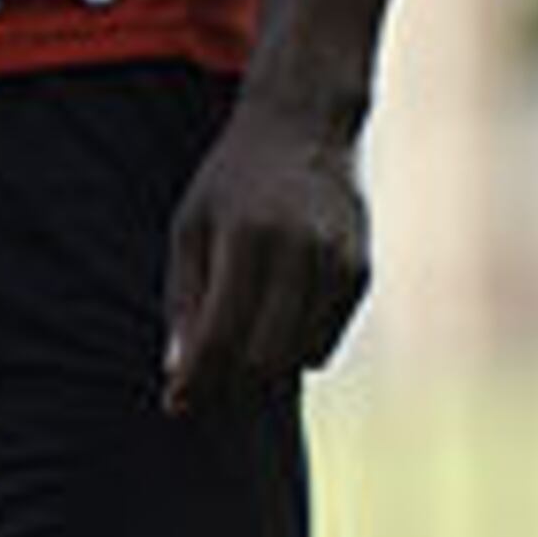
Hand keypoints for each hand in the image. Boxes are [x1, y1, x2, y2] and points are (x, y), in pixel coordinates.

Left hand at [164, 91, 371, 413]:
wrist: (302, 132)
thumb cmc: (230, 184)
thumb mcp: (190, 227)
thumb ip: (185, 299)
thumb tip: (178, 371)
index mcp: (246, 237)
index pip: (222, 332)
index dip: (197, 377)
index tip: (175, 404)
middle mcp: (300, 252)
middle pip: (264, 355)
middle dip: (228, 381)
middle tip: (201, 382)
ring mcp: (339, 264)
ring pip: (299, 357)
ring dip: (262, 367)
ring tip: (233, 345)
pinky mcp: (362, 274)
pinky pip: (325, 340)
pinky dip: (295, 346)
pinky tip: (273, 317)